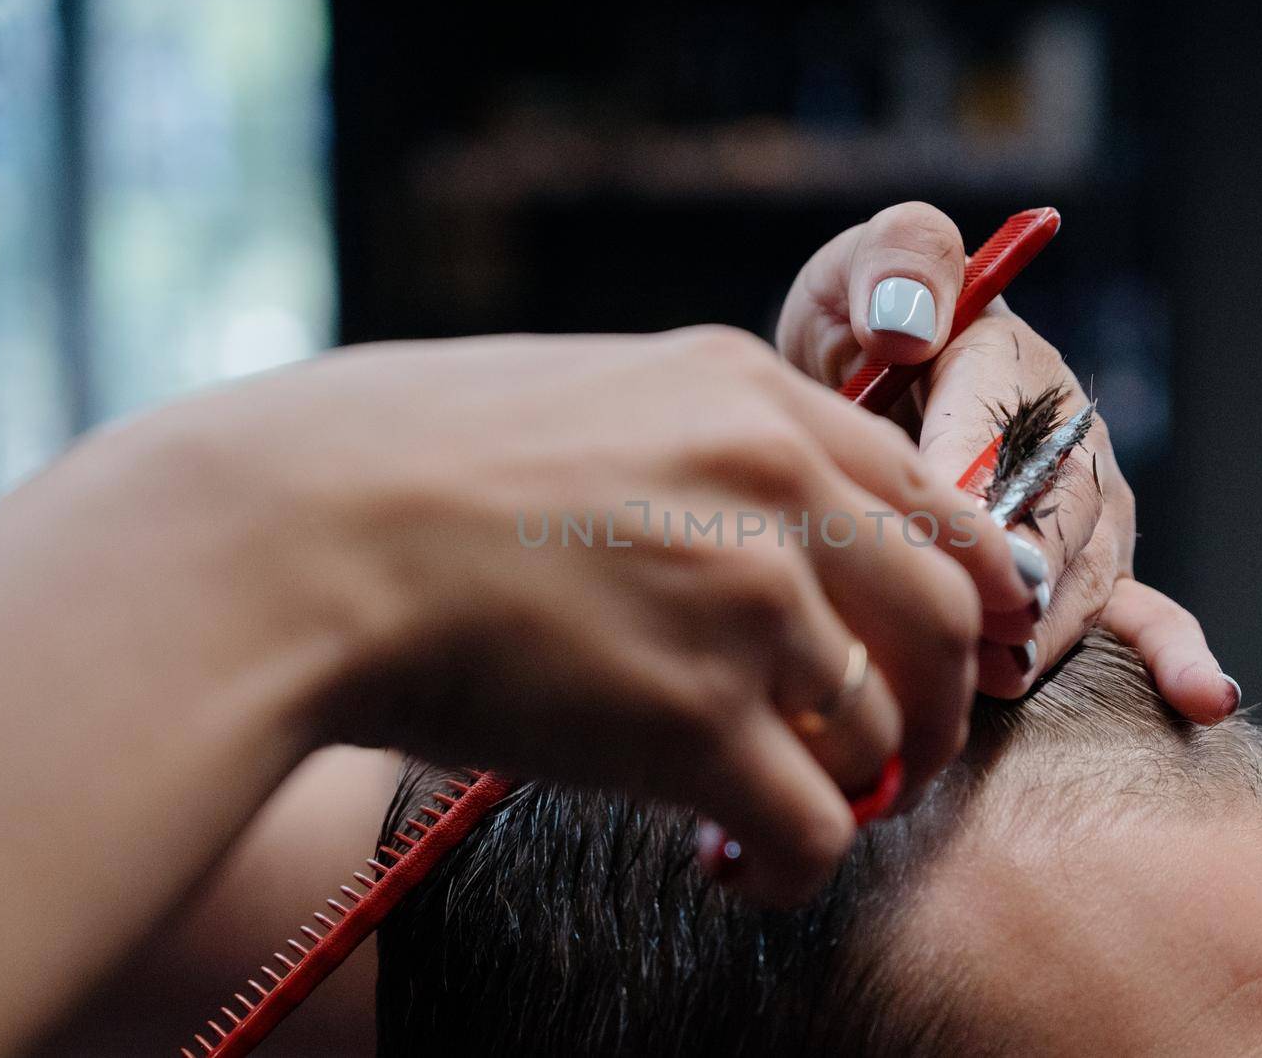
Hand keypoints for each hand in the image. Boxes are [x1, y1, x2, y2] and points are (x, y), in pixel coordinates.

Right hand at [178, 328, 1028, 902]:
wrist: (295, 534)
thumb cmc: (408, 465)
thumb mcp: (591, 400)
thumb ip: (704, 448)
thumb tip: (778, 541)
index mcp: (747, 391)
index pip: (928, 494)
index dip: (966, 586)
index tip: (959, 648)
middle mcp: (771, 481)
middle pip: (943, 614)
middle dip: (936, 702)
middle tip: (900, 752)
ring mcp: (743, 597)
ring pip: (878, 729)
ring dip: (850, 786)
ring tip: (789, 808)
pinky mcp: (693, 720)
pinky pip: (815, 827)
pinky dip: (798, 866)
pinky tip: (748, 871)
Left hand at [777, 202, 1238, 721]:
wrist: (864, 392)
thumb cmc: (862, 332)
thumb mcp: (855, 274)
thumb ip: (894, 264)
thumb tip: (907, 322)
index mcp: (1009, 356)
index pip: (999, 414)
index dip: (973, 471)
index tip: (946, 519)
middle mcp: (1066, 435)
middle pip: (1057, 505)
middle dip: (1020, 563)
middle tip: (981, 614)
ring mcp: (1085, 509)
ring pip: (1088, 570)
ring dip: (1049, 624)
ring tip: (1006, 668)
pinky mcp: (1086, 569)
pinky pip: (1144, 613)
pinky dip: (1175, 654)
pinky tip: (1203, 696)